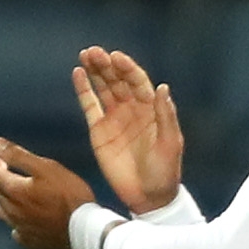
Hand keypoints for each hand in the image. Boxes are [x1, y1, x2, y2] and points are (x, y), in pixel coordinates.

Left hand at [0, 136, 97, 248]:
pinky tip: (26, 215)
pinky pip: (14, 228)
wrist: (85, 230)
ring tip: (15, 190)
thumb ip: (18, 155)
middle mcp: (11, 211)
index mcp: (14, 190)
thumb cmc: (69, 195)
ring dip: (4, 197)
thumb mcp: (46, 167)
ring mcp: (19, 228)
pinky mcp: (29, 240)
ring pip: (2, 210)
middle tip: (5, 166)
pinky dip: (15, 218)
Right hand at [72, 46, 184, 214]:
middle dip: (106, 65)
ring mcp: (114, 118)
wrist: (148, 196)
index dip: (127, 68)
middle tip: (94, 52)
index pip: (137, 81)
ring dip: (95, 71)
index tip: (116, 57)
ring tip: (85, 55)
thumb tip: (162, 88)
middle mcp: (132, 109)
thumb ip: (165, 115)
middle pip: (117, 80)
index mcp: (150, 108)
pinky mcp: (99, 131)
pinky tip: (78, 74)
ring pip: (103, 88)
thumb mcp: (171, 143)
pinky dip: (83, 90)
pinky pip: (89, 106)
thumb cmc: (165, 171)